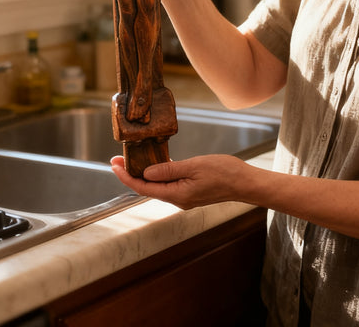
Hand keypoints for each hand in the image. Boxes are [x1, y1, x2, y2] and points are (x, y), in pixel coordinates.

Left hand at [110, 153, 249, 209]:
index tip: (114, 165)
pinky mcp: (190, 192)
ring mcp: (184, 196)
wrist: (244, 182)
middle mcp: (178, 199)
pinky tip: (155, 164)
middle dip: (131, 174)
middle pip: (147, 188)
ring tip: (131, 160)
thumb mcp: (194, 166)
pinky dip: (158, 174)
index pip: (144, 188)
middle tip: (117, 159)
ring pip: (157, 186)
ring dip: (143, 174)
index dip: (126, 177)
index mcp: (177, 195)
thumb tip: (146, 173)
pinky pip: (168, 183)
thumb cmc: (223, 172)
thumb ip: (169, 170)